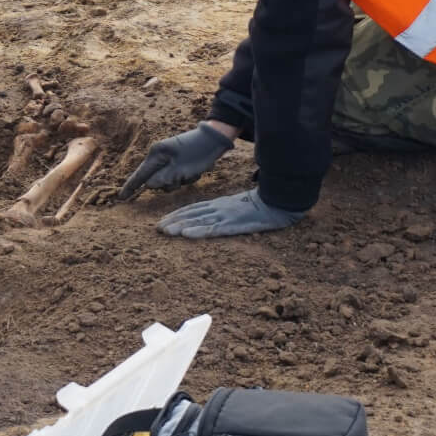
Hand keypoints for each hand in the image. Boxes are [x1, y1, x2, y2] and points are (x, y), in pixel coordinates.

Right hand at [117, 122, 235, 198]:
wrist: (216, 138)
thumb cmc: (198, 153)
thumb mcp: (180, 169)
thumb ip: (162, 179)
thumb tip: (148, 186)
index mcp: (156, 154)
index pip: (140, 174)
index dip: (130, 187)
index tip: (121, 198)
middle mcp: (159, 154)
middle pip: (155, 178)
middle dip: (168, 183)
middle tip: (183, 178)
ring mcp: (168, 156)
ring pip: (167, 178)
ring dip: (179, 181)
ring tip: (192, 173)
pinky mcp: (177, 159)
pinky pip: (175, 174)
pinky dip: (185, 176)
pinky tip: (196, 170)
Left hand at [157, 189, 304, 238]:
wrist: (279, 201)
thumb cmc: (261, 204)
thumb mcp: (239, 205)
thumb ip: (226, 209)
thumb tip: (213, 216)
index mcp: (219, 204)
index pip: (194, 209)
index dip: (177, 215)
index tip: (163, 221)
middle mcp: (219, 209)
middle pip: (191, 215)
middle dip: (173, 221)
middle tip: (157, 229)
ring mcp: (225, 216)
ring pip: (198, 221)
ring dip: (180, 226)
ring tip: (165, 231)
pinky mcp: (234, 224)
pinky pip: (213, 229)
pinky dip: (198, 231)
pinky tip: (186, 234)